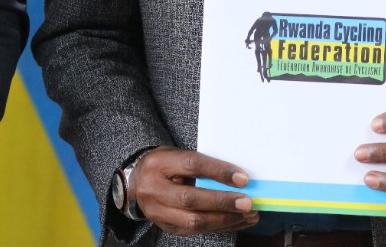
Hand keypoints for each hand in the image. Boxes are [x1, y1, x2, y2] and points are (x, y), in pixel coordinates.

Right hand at [126, 146, 257, 237]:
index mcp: (159, 164)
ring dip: (226, 219)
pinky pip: (197, 231)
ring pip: (195, 221)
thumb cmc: (164, 166)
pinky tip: (236, 222)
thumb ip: (200, 164)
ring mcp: (159, 213)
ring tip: (248, 215)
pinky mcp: (168, 227)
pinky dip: (220, 226)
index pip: (192, 165)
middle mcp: (155, 190)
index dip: (218, 171)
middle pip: (191, 198)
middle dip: (223, 202)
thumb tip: (236, 178)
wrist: (136, 184)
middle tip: (248, 203)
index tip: (242, 178)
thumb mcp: (176, 155)